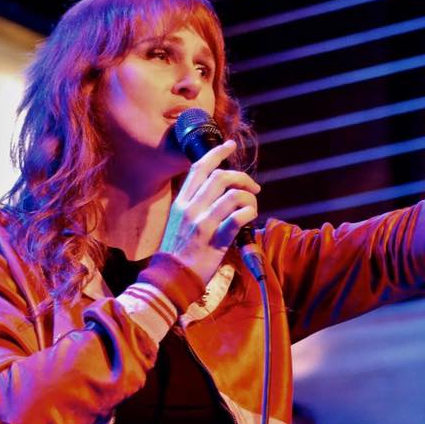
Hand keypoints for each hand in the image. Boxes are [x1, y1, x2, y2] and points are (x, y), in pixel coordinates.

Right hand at [158, 139, 260, 284]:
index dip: (216, 153)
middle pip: (220, 177)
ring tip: (252, 207)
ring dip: (248, 198)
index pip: (199, 168)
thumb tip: (217, 192)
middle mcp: (191, 209)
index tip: (230, 145)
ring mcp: (203, 224)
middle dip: (241, 177)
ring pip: (232, 195)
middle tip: (253, 187)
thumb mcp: (179, 222)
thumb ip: (194, 205)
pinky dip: (249, 214)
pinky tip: (249, 218)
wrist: (171, 278)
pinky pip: (238, 218)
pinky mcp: (215, 240)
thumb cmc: (178, 252)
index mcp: (181, 202)